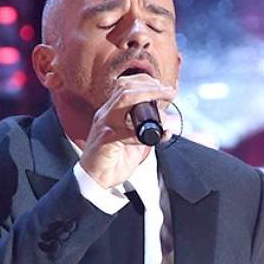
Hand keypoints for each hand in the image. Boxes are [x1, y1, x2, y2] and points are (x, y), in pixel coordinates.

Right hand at [79, 74, 175, 188]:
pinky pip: (127, 130)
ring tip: (165, 100)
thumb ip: (148, 133)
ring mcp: (104, 125)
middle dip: (150, 85)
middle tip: (169, 92)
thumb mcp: (134, 143)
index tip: (165, 88)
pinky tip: (154, 138)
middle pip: (125, 87)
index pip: (125, 86)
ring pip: (125, 99)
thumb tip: (167, 127)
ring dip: (149, 96)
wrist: (94, 180)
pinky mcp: (105, 139)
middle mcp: (105, 114)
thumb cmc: (112, 162)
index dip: (146, 82)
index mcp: (110, 112)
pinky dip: (143, 133)